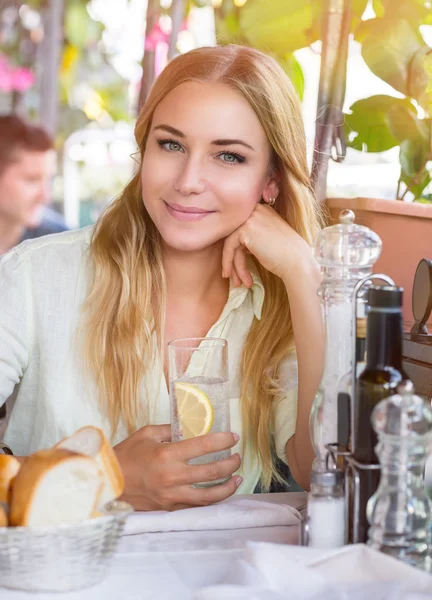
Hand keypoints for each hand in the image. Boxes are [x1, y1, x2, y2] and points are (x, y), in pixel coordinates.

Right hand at [114, 425, 241, 510]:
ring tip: (238, 478)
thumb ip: (170, 430)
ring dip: (227, 487)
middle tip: (238, 456)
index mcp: (167, 455)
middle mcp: (172, 476)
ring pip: (209, 495)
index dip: (223, 441)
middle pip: (212, 471)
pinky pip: (195, 507)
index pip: (204, 446)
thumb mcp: (146, 434)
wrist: (106, 483)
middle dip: (231, 463)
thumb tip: (191, 426)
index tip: (233, 437)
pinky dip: (211, 501)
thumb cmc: (125, 455)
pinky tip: (219, 493)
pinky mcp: (169, 508)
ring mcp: (171, 495)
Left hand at [222, 203, 313, 287]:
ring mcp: (250, 218)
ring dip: (234, 265)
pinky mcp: (244, 229)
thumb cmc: (287, 255)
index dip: (237, 249)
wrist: (297, 262)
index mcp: (263, 210)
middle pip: (234, 235)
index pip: (240, 228)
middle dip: (233, 259)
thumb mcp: (268, 239)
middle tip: (236, 279)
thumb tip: (233, 247)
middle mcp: (256, 210)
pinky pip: (229, 247)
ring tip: (238, 283)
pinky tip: (237, 278)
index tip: (238, 266)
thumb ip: (252, 237)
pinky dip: (230, 263)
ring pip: (231, 243)